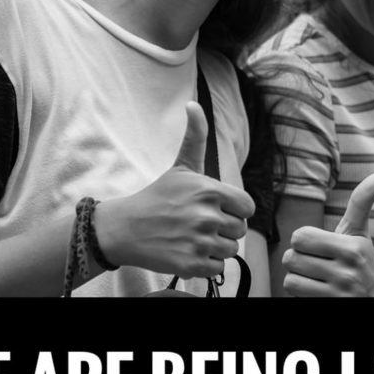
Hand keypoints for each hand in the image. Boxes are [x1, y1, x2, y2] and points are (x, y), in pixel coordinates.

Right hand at [95, 102, 254, 277]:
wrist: (125, 228)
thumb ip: (195, 136)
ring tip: (193, 238)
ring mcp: (199, 242)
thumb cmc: (158, 196)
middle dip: (223, 229)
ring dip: (215, 248)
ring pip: (230, 251)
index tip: (216, 208)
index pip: (247, 207)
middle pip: (239, 230)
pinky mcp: (191, 265)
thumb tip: (193, 104)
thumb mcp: (181, 165)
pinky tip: (189, 252)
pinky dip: (206, 265)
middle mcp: (207, 216)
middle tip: (200, 224)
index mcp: (210, 190)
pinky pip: (218, 269)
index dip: (234, 209)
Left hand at [282, 173, 373, 296]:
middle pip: (291, 258)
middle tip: (315, 264)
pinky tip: (316, 291)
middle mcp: (348, 271)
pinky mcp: (330, 307)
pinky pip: (294, 295)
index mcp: (353, 248)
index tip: (317, 247)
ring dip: (298, 278)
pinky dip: (299, 293)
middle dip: (298, 260)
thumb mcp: (361, 235)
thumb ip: (361, 204)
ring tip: (316, 278)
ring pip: (290, 278)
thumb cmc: (363, 263)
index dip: (303, 241)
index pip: (300, 236)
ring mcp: (339, 294)